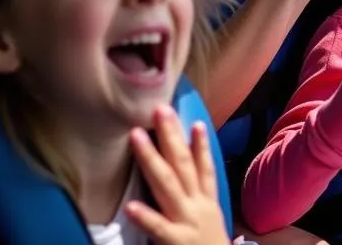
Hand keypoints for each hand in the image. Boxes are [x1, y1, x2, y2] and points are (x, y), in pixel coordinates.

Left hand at [124, 106, 230, 244]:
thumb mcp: (212, 226)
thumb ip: (202, 205)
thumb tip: (194, 191)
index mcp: (207, 203)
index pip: (205, 168)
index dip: (201, 145)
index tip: (194, 121)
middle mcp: (198, 206)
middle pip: (184, 165)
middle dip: (171, 136)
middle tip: (159, 108)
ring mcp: (187, 222)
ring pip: (168, 184)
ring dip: (151, 158)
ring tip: (135, 136)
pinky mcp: (177, 242)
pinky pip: (159, 228)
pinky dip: (145, 217)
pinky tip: (129, 207)